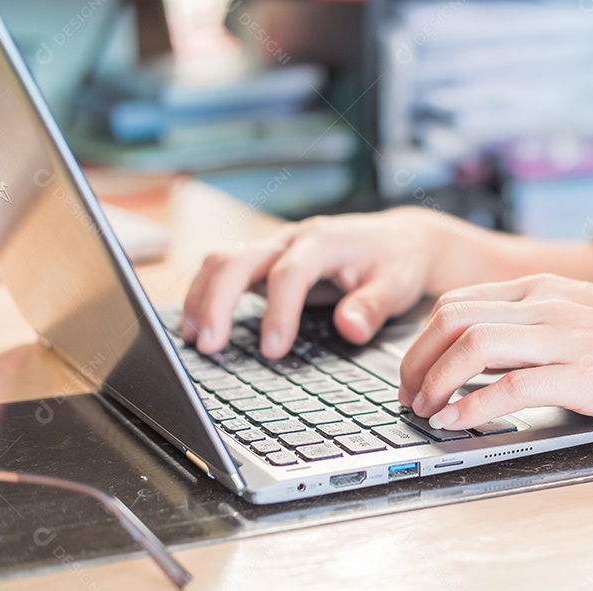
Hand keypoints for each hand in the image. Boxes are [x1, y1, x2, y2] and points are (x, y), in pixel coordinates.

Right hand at [181, 208, 436, 357]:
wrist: (400, 239)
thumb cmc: (397, 262)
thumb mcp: (398, 285)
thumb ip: (374, 306)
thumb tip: (351, 329)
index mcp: (324, 241)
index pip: (289, 273)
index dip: (277, 311)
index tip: (273, 350)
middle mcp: (293, 239)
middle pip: (239, 259)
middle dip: (218, 301)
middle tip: (209, 346)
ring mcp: (276, 246)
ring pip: (223, 260)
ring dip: (203, 297)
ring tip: (193, 338)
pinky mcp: (267, 259)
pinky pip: (227, 270)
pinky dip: (208, 294)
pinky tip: (200, 325)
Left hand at [398, 274, 592, 429]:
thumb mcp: (580, 315)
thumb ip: (533, 324)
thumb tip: (481, 353)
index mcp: (542, 289)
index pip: (458, 301)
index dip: (421, 339)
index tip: (412, 371)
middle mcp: (546, 304)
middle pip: (452, 319)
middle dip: (416, 360)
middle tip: (408, 395)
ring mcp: (564, 337)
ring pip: (472, 345)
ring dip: (436, 381)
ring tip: (425, 410)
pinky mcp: (584, 374)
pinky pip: (512, 387)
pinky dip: (474, 406)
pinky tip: (458, 421)